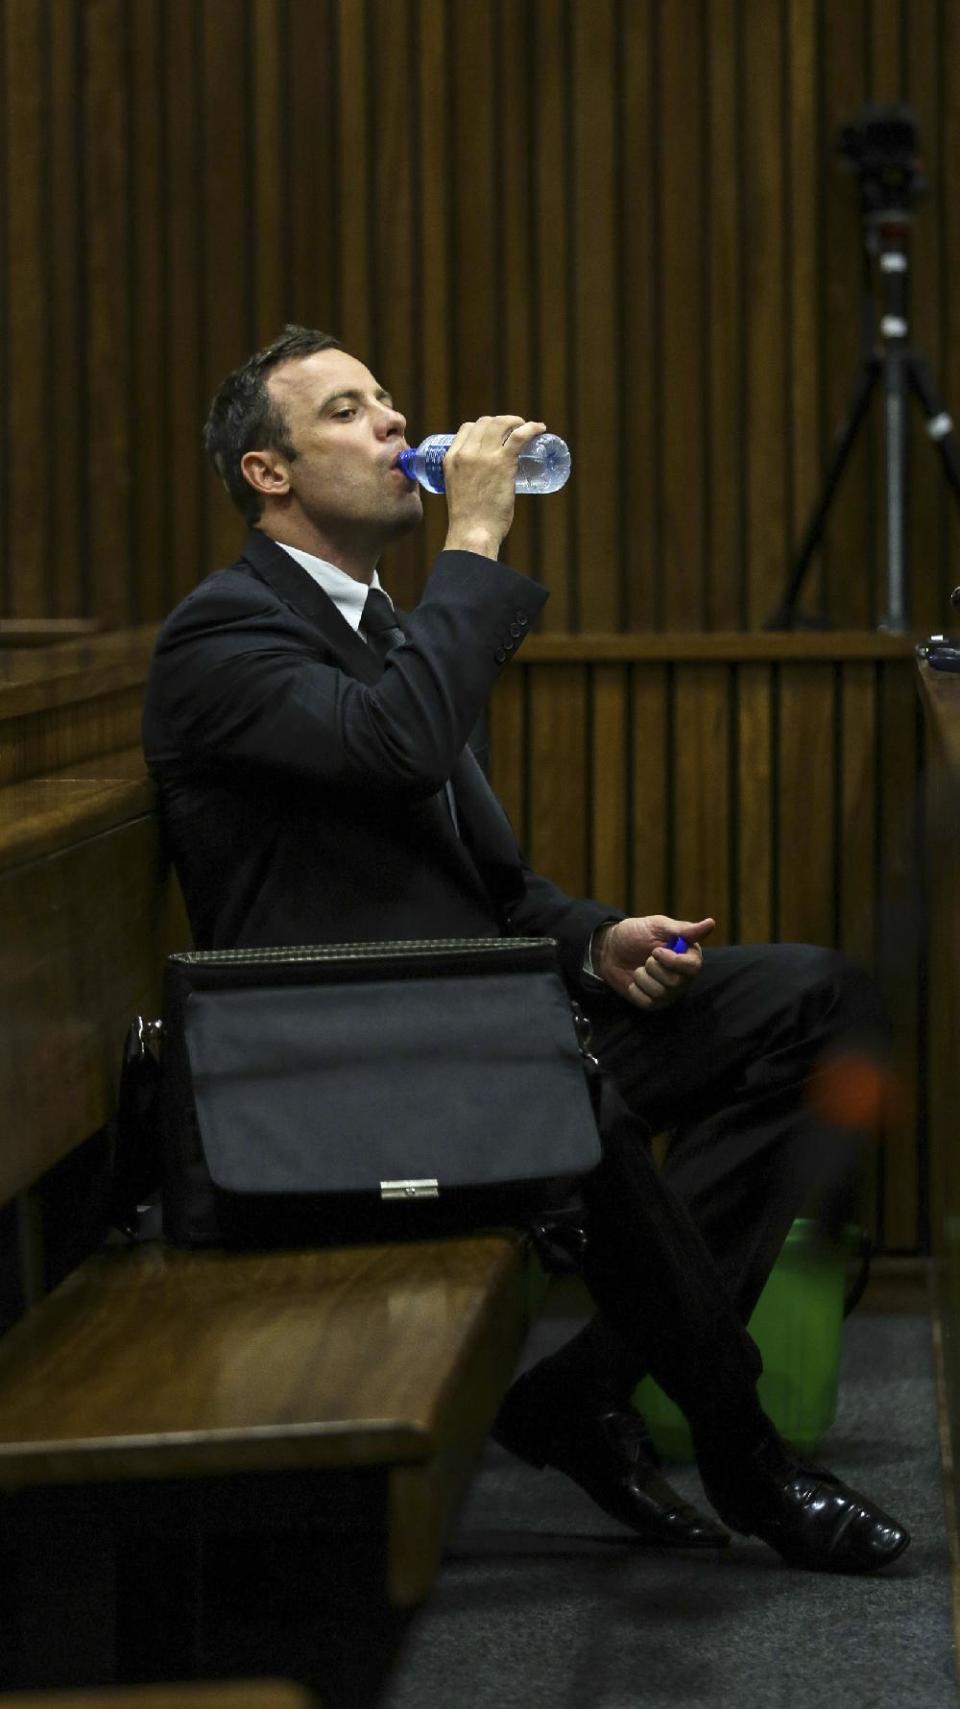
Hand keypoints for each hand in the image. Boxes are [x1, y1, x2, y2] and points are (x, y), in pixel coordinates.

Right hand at [442, 415, 546, 559]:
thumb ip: (467, 483)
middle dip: (501, 422)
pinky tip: (540, 428)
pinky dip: (532, 428)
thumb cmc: (468, 522)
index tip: (495, 435)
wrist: (473, 533)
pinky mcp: (502, 463)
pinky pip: (519, 436)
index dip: (483, 427)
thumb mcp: (458, 492)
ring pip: (501, 424)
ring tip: (527, 428)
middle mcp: (465, 453)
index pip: (467, 428)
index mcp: (451, 458)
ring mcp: (484, 456)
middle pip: (485, 422)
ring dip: (516, 421)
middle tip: (514, 432)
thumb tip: (484, 486)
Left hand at [593, 915, 714, 1010]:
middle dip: (653, 967)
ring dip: (643, 977)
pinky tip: (634, 980)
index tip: (655, 950)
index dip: (673, 961)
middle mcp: (683, 977)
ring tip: (640, 967)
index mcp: (689, 956)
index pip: (693, 967)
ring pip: (660, 993)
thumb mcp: (659, 926)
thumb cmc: (637, 933)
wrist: (610, 948)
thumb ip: (684, 929)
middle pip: (675, 982)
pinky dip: (636, 989)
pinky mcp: (653, 1003)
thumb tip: (712, 923)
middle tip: (646, 957)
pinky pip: (647, 1002)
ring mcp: (669, 992)